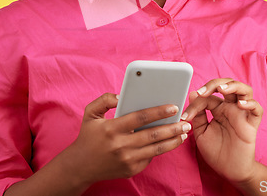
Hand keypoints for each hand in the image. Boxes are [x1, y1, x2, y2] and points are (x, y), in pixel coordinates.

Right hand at [67, 93, 190, 187]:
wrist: (80, 166)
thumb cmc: (88, 136)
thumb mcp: (90, 113)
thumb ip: (105, 99)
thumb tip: (123, 95)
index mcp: (112, 128)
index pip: (140, 118)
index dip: (158, 111)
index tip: (173, 106)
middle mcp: (121, 145)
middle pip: (153, 135)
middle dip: (173, 128)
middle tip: (186, 122)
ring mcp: (127, 160)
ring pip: (156, 149)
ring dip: (173, 141)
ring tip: (184, 132)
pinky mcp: (131, 170)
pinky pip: (150, 157)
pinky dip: (160, 149)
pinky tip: (169, 141)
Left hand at [181, 78, 262, 183]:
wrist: (229, 171)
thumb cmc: (216, 152)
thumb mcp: (201, 132)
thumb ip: (198, 115)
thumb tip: (193, 94)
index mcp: (218, 108)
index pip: (207, 97)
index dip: (195, 103)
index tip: (184, 116)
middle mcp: (231, 108)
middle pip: (228, 84)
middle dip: (215, 83)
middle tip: (204, 91)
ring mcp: (242, 114)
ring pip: (245, 90)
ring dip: (233, 86)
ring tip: (222, 90)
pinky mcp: (252, 124)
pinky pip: (257, 109)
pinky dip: (251, 104)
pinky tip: (240, 105)